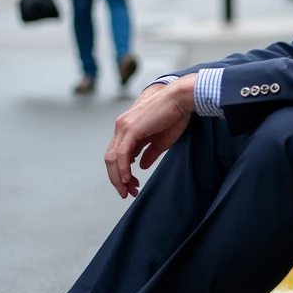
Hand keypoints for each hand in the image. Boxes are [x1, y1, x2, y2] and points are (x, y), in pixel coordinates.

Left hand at [104, 78, 195, 197]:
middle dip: (118, 179)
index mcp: (128, 129)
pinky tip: (128, 179)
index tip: (132, 185)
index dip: (122, 173)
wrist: (180, 99)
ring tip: (127, 190)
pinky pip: (121, 154)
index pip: (118, 155)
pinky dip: (122, 169)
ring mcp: (124, 127)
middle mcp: (121, 127)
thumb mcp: (161, 140)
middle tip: (127, 193)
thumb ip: (149, 153)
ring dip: (119, 177)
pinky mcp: (130, 129)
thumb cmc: (174, 116)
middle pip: (111, 158)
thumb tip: (140, 166)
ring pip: (113, 158)